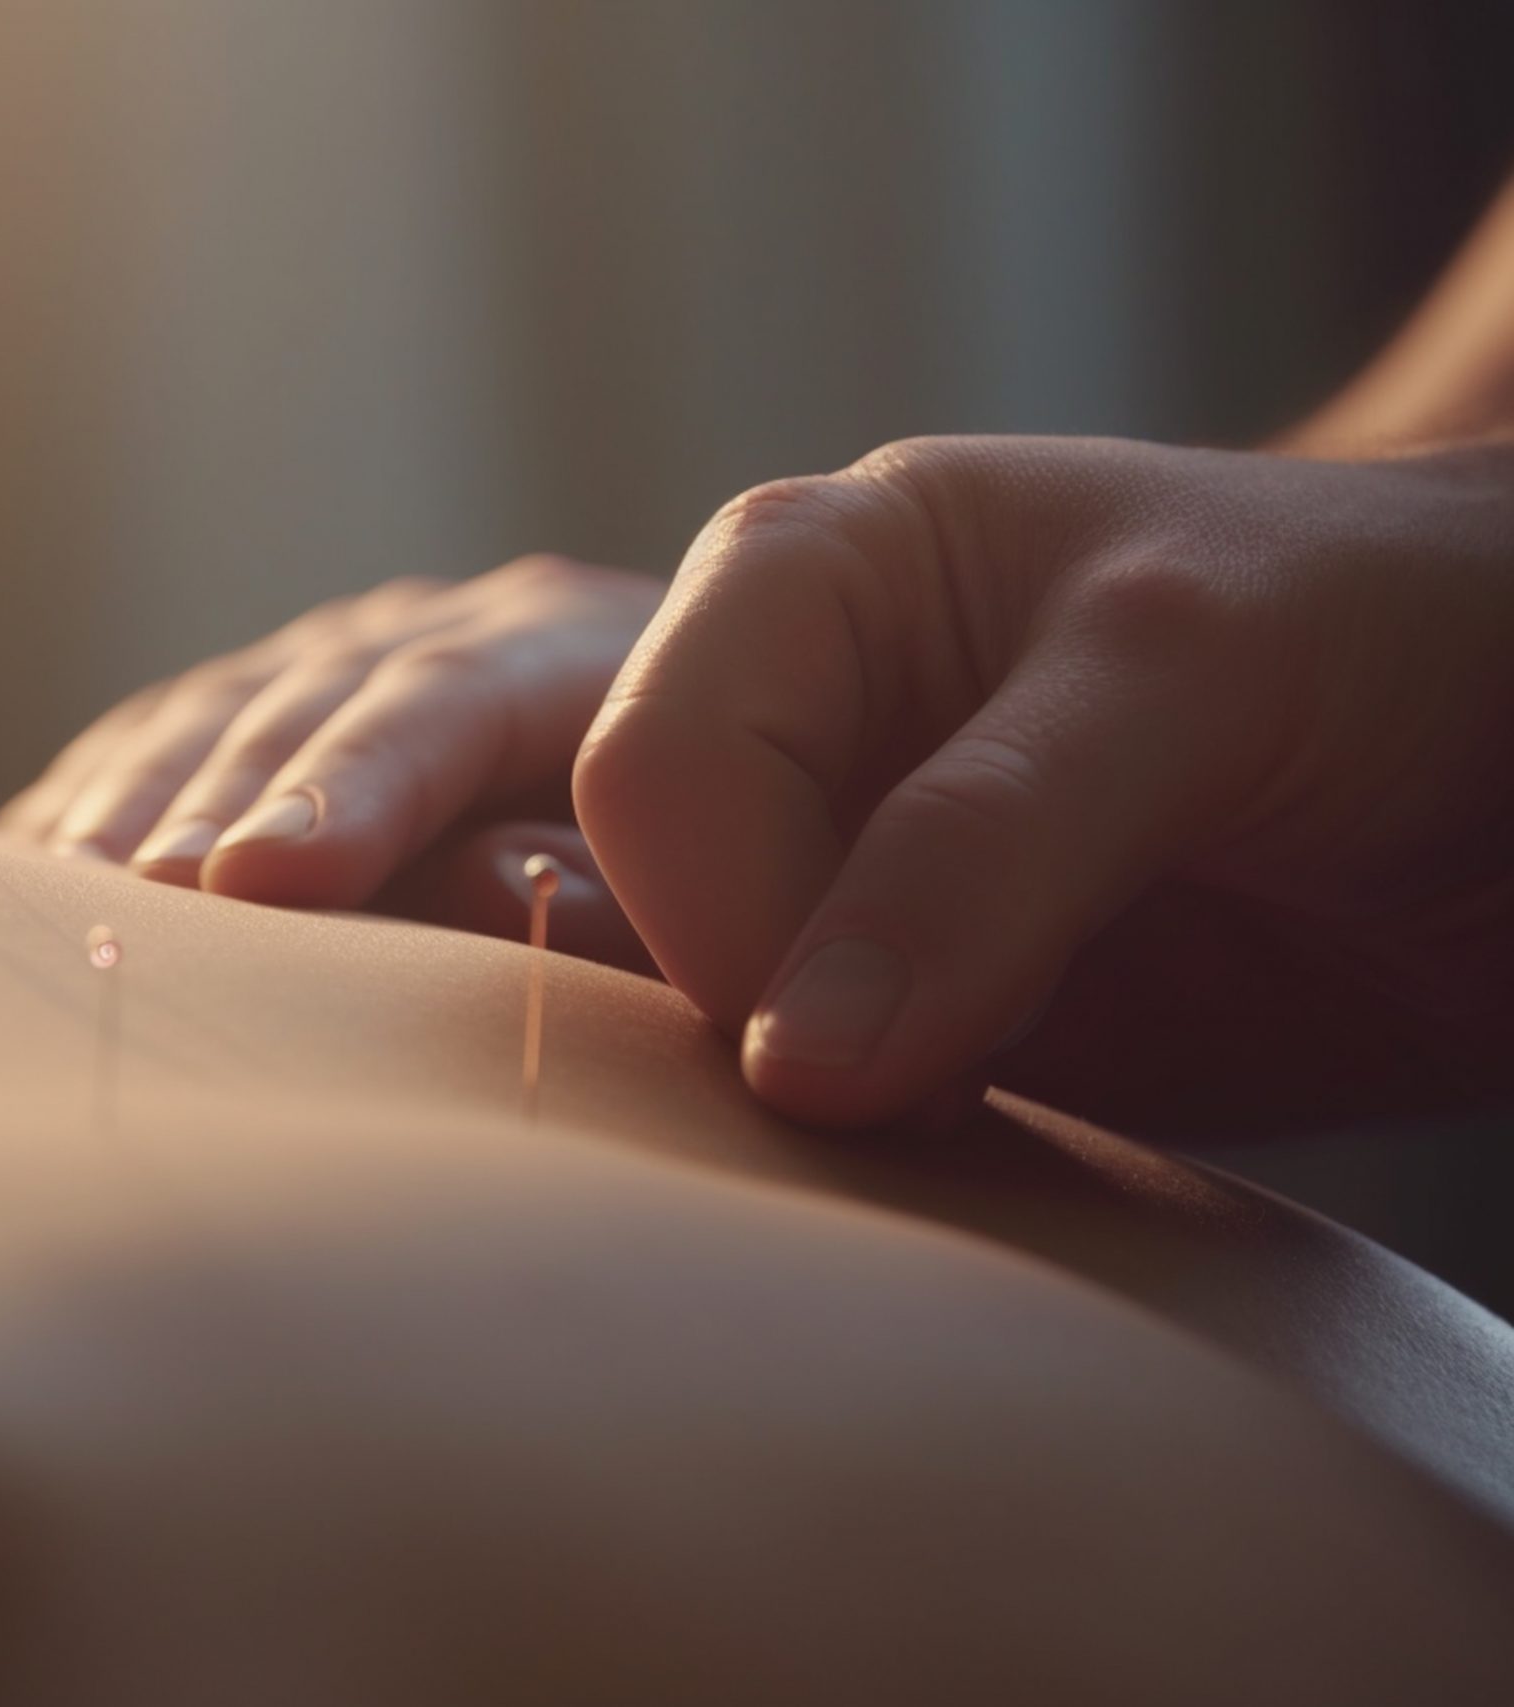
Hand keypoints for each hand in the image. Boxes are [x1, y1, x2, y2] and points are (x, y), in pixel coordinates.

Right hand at [0, 558, 662, 930]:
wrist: (702, 766)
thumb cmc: (716, 858)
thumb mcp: (704, 869)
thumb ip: (621, 885)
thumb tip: (506, 887)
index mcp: (571, 645)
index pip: (450, 695)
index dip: (354, 783)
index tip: (267, 879)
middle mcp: (441, 628)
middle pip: (313, 699)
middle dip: (223, 798)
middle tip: (141, 897)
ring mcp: (341, 660)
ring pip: (219, 714)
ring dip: (139, 807)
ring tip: (60, 896)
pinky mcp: (264, 709)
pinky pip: (161, 745)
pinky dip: (98, 807)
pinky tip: (35, 871)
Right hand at [575, 435, 1513, 1134]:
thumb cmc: (1383, 617)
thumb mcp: (1184, 673)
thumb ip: (982, 848)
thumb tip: (790, 1067)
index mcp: (801, 585)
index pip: (657, 774)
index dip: (725, 925)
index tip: (846, 1064)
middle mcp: (793, 735)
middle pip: (619, 900)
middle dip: (710, 1019)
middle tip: (891, 1104)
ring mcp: (842, 891)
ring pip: (682, 1023)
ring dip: (760, 1117)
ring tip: (933, 1130)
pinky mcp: (907, 1030)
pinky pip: (800, 1122)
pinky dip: (836, 1176)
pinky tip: (938, 1163)